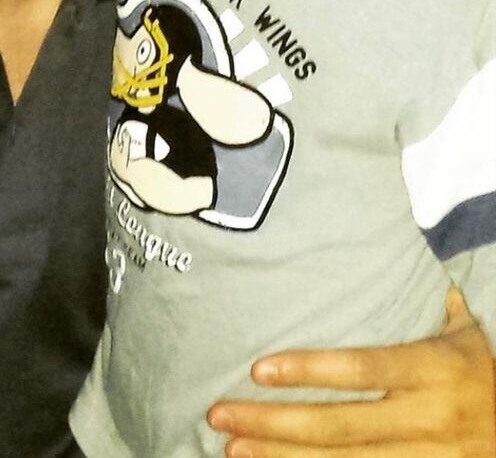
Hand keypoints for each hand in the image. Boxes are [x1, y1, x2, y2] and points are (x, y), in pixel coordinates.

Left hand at [208, 289, 495, 456]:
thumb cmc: (486, 377)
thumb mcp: (467, 336)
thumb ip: (429, 301)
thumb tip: (402, 252)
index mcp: (433, 372)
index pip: (363, 369)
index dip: (309, 370)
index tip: (257, 369)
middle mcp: (426, 419)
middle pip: (339, 426)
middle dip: (274, 423)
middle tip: (221, 416)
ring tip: (232, 450)